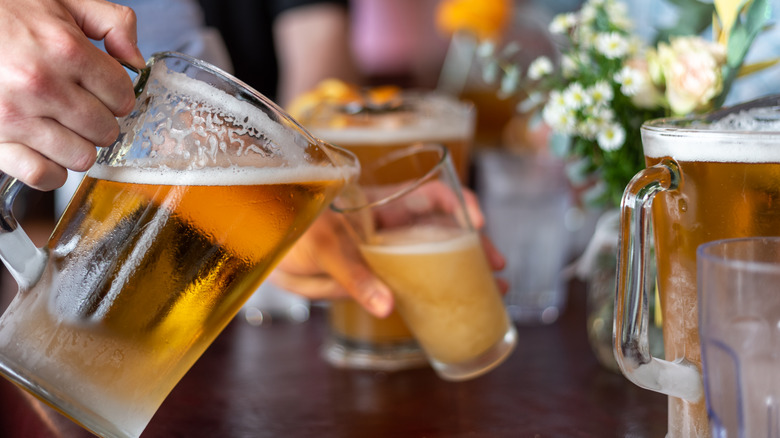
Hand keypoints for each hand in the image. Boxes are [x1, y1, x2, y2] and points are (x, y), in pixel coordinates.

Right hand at [0, 0, 144, 189]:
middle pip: (106, 130)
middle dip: (101, 121)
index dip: (118, 94)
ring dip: (78, 146)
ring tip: (63, 127)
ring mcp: (16, 117)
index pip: (122, 95)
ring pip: (81, 157)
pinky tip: (47, 152)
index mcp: (64, 49)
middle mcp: (41, 85)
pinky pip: (42, 176)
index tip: (105, 91)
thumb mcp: (62, 0)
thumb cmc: (5, 12)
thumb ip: (111, 23)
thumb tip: (136, 61)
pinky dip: (52, 171)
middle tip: (83, 108)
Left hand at [271, 187, 506, 317]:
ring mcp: (383, 255)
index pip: (430, 195)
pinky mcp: (374, 281)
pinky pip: (410, 286)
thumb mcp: (322, 248)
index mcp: (379, 206)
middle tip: (498, 268)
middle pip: (443, 229)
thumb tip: (388, 307)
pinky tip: (453, 307)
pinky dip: (435, 294)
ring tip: (493, 289)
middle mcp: (387, 228)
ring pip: (433, 258)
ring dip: (463, 271)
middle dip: (474, 245)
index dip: (459, 202)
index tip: (477, 222)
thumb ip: (353, 274)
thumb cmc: (288, 231)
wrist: (259, 247)